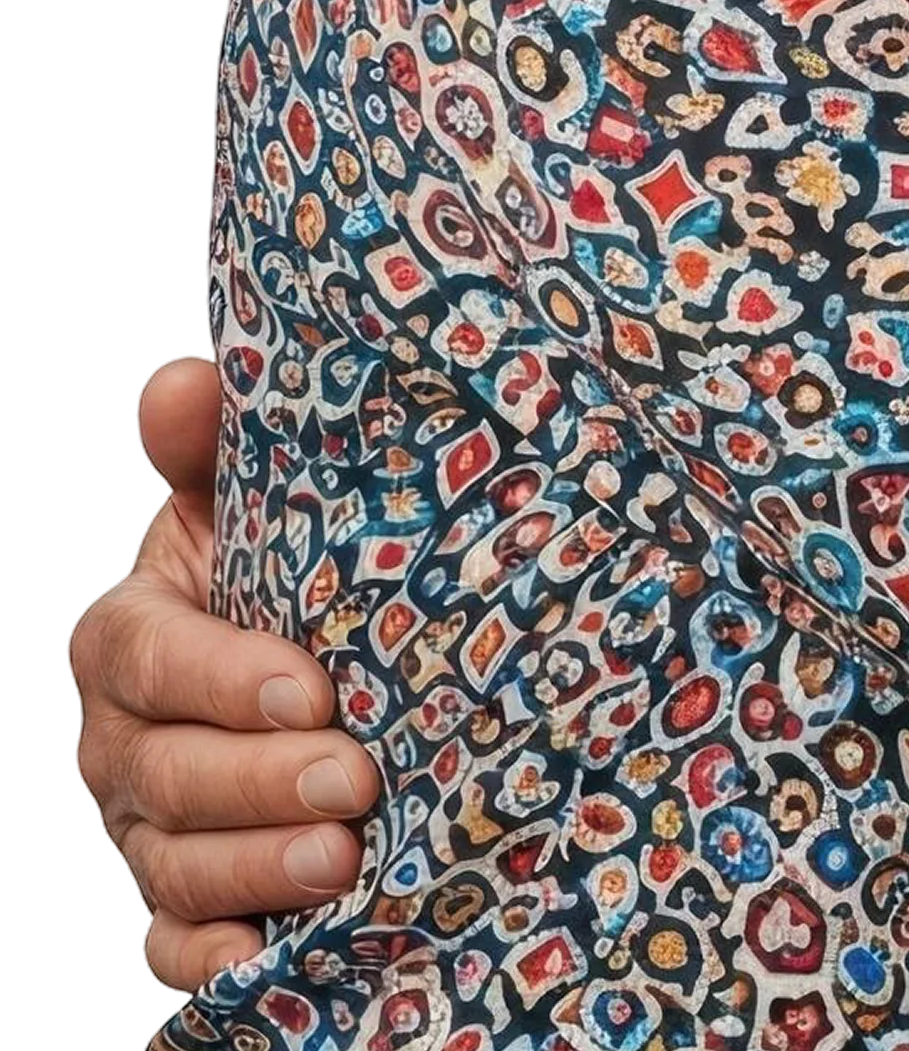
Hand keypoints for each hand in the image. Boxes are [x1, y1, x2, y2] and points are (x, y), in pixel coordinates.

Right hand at [69, 356, 378, 992]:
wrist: (325, 638)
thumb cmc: (293, 550)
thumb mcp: (259, 490)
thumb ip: (214, 442)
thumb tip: (182, 382)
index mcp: (128, 633)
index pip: (147, 659)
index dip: (220, 677)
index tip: (310, 685)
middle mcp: (121, 739)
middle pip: (165, 771)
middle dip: (259, 781)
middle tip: (355, 778)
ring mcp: (146, 825)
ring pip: (174, 862)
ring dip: (255, 868)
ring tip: (345, 858)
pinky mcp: (183, 895)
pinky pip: (176, 944)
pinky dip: (213, 957)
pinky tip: (268, 954)